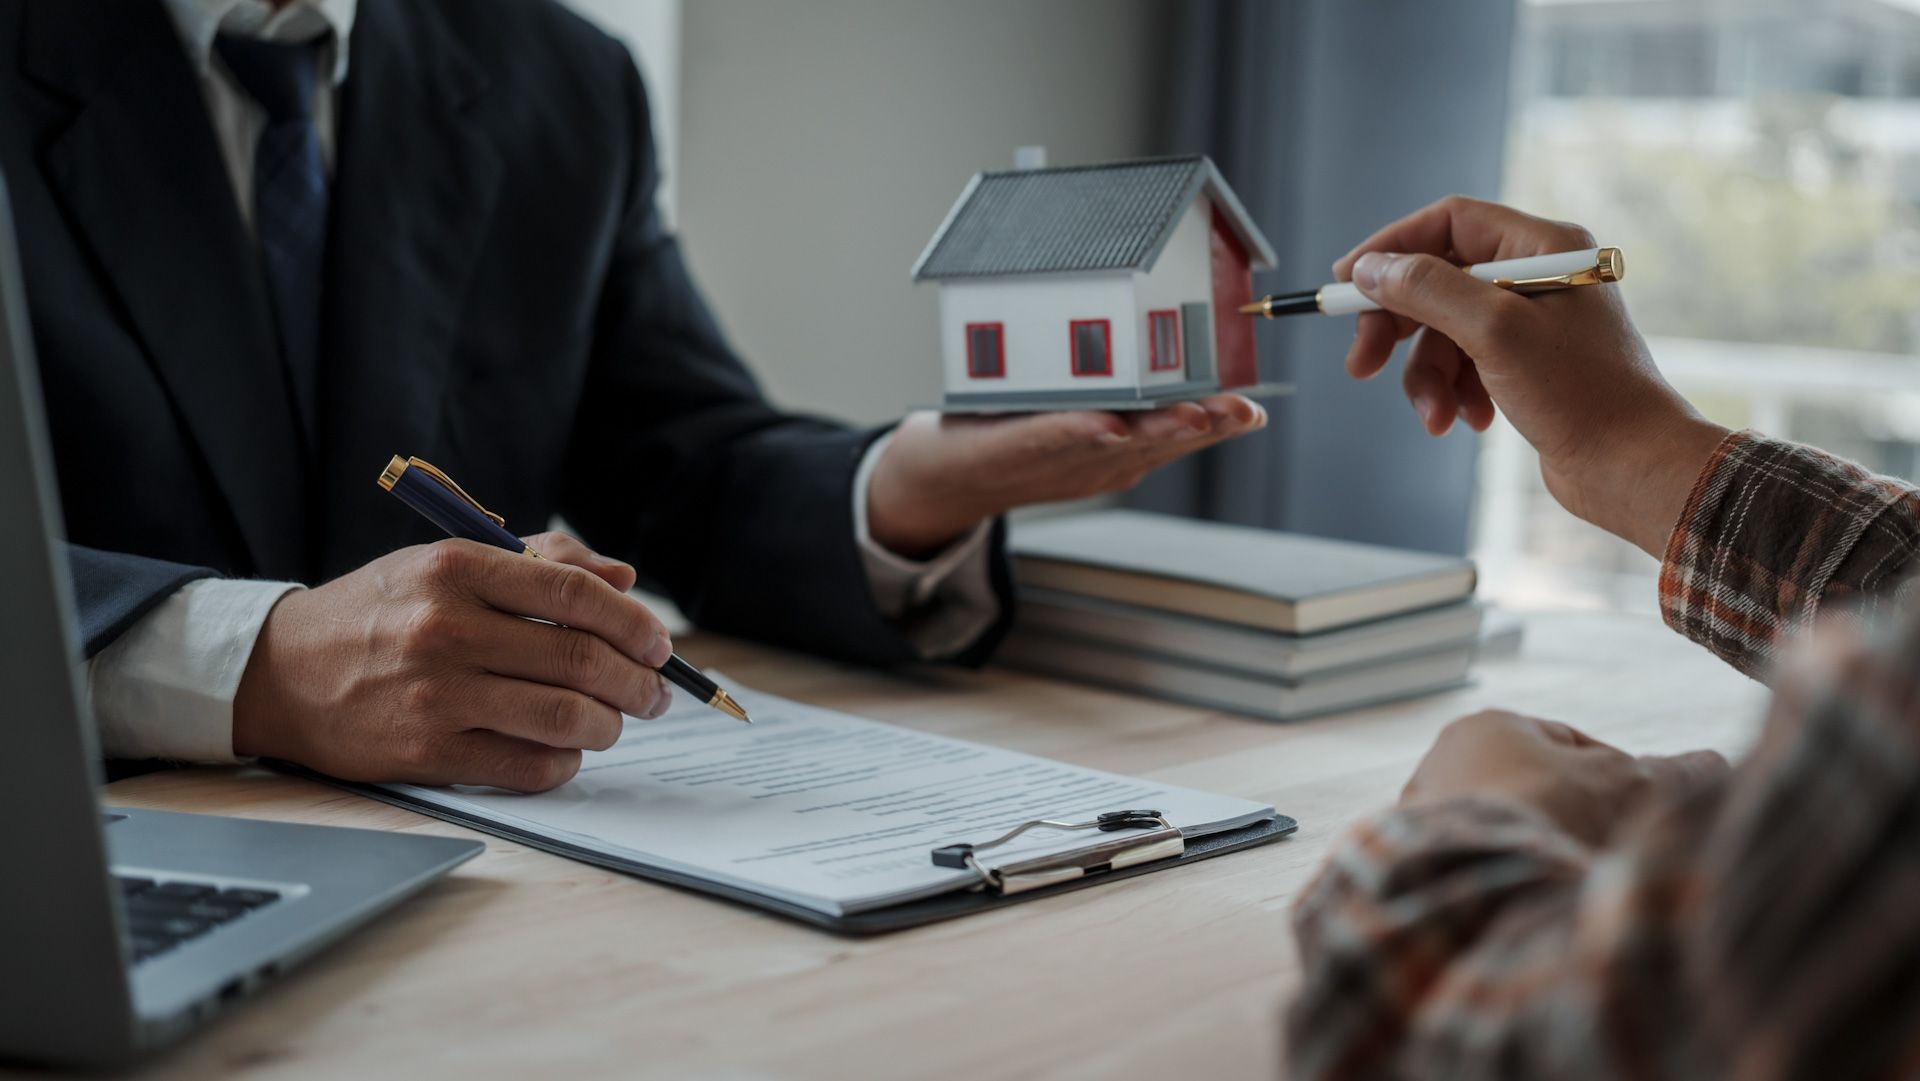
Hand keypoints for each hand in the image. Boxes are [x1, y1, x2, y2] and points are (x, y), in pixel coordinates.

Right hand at [233, 531, 673, 791]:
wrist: (280, 671)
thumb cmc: (381, 612)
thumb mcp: (449, 562)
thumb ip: (542, 562)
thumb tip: (625, 581)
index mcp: (459, 568)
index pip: (576, 592)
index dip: (633, 623)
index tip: (659, 645)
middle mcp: (447, 627)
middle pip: (580, 660)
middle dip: (637, 684)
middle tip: (653, 694)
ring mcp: (436, 693)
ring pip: (564, 718)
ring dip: (608, 726)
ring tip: (612, 723)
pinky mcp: (426, 752)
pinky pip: (526, 766)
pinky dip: (563, 764)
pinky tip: (564, 752)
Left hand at [865, 395, 1266, 556]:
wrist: (939, 477)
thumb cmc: (1011, 438)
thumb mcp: (1077, 418)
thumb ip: (1121, 393)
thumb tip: (1167, 347)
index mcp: (1114, 452)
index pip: (1174, 438)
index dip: (1215, 426)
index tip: (1252, 412)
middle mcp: (1090, 462)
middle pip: (1152, 445)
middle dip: (1198, 428)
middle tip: (1236, 412)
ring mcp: (1050, 461)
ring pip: (1109, 445)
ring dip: (1150, 431)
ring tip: (1191, 415)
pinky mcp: (1004, 451)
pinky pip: (1043, 439)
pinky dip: (1073, 433)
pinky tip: (1101, 423)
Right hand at [1335, 196, 1728, 555]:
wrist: (1632, 466)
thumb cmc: (1583, 394)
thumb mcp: (1494, 332)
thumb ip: (1428, 290)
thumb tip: (1371, 268)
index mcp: (1543, 247)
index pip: (1449, 222)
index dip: (1392, 248)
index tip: (1347, 282)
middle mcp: (1540, 275)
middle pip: (1438, 281)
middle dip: (1398, 328)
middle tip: (1362, 364)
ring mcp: (1535, 321)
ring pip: (1446, 332)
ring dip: (1429, 376)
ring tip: (1437, 416)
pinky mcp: (1529, 364)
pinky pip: (1467, 364)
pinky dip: (1455, 393)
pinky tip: (1469, 421)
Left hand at [1401, 710, 1729, 845]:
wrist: (1482, 875)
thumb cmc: (1555, 812)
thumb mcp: (1629, 785)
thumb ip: (1672, 772)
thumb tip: (1714, 762)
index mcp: (1487, 725)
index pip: (1564, 742)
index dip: (1610, 775)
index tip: (1634, 808)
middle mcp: (1442, 762)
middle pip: (1529, 788)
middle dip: (1571, 815)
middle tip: (1606, 848)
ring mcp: (1422, 816)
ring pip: (1501, 828)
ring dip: (1537, 848)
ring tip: (1572, 877)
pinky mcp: (1413, 861)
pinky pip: (1476, 864)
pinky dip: (1505, 876)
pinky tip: (1532, 896)